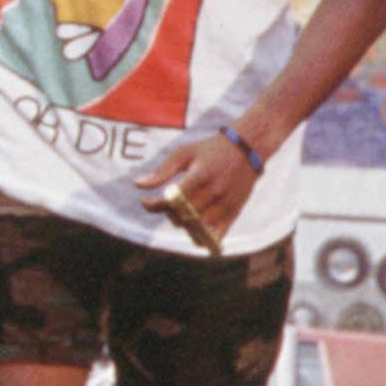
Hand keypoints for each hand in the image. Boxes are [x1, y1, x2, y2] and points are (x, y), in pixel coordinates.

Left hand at [136, 131, 257, 253]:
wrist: (247, 148)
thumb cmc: (211, 149)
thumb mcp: (185, 153)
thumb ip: (162, 171)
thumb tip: (137, 184)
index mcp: (201, 174)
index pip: (173, 198)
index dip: (155, 204)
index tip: (145, 202)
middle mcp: (214, 190)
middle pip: (183, 214)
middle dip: (168, 212)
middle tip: (166, 204)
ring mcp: (226, 203)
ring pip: (197, 226)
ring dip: (182, 223)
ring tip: (180, 211)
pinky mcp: (234, 212)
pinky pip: (216, 235)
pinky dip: (202, 238)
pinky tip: (193, 231)